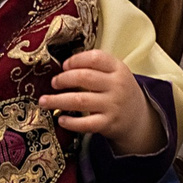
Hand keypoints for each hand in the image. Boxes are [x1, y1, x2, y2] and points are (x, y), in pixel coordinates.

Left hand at [44, 50, 159, 155]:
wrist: (138, 118)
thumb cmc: (119, 91)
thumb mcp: (115, 73)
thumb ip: (96, 67)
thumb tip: (64, 67)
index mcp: (118, 68)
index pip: (95, 58)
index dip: (76, 60)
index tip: (64, 65)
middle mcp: (117, 85)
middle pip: (84, 78)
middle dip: (63, 79)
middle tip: (53, 83)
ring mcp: (113, 105)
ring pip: (80, 101)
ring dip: (58, 100)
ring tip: (44, 101)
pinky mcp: (108, 124)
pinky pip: (86, 124)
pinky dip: (71, 122)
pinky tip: (61, 119)